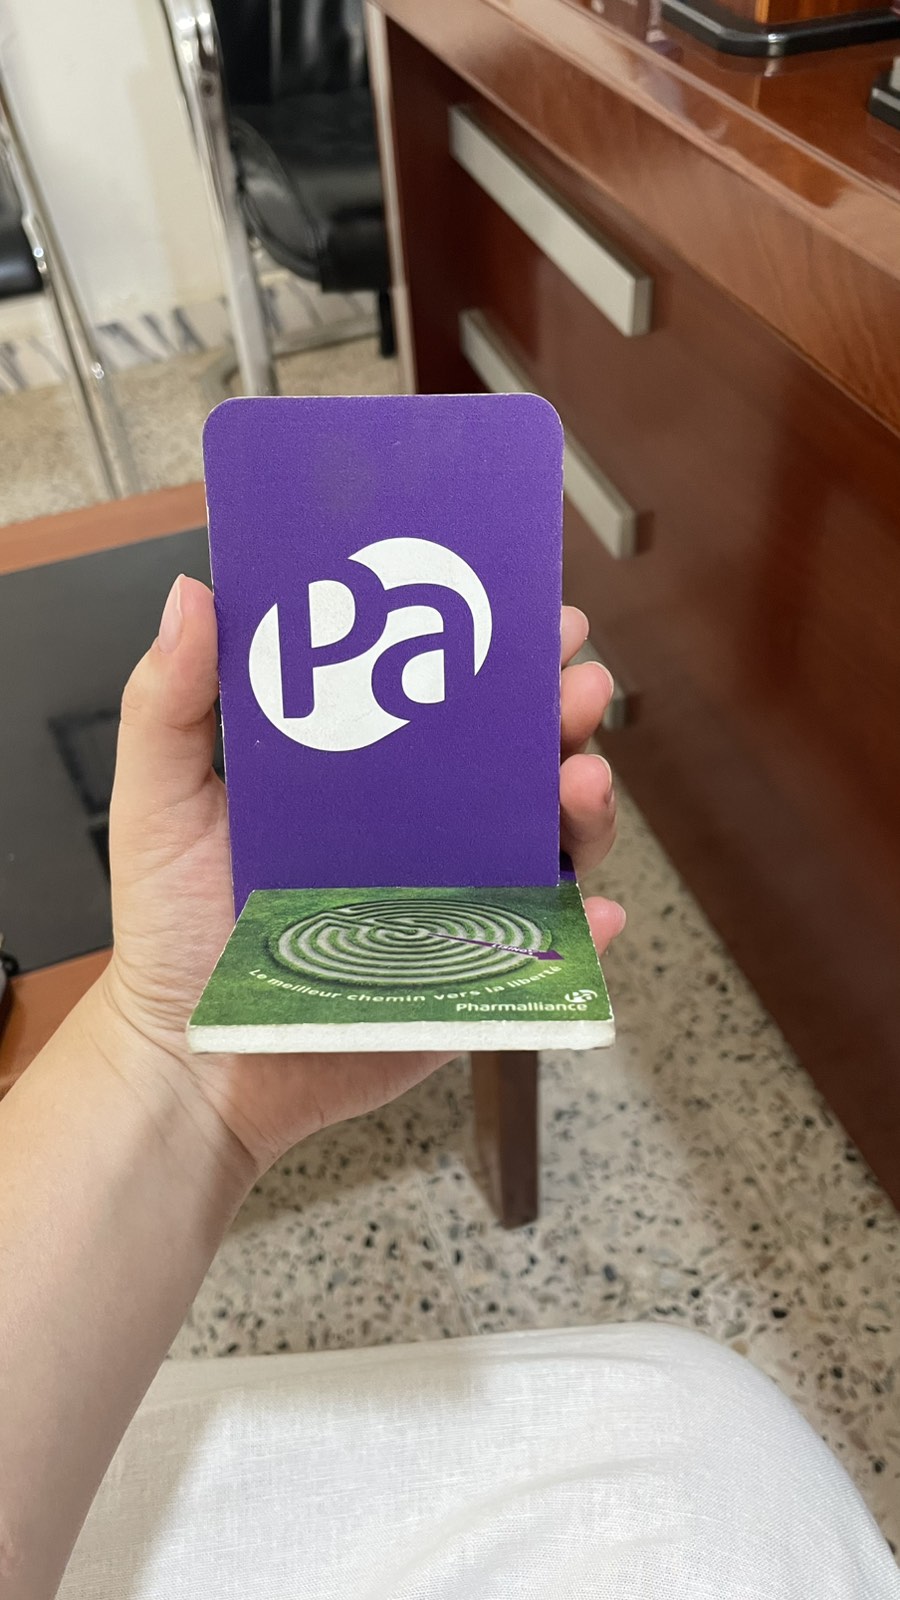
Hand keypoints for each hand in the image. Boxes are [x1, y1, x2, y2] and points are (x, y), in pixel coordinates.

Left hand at [93, 577, 622, 1177]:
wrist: (194, 1064)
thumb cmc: (172, 930)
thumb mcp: (161, 801)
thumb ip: (169, 702)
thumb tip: (193, 593)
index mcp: (364, 778)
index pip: (444, 698)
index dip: (495, 652)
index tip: (531, 608)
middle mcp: (423, 831)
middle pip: (517, 762)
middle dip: (563, 715)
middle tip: (580, 686)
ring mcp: (455, 904)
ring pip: (549, 845)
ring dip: (587, 807)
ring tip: (584, 781)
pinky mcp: (469, 979)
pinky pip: (543, 954)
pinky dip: (583, 936)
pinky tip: (596, 916)